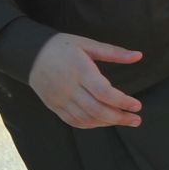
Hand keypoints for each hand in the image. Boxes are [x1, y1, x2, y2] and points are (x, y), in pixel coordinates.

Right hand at [29, 33, 143, 128]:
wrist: (30, 54)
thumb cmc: (62, 46)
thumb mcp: (88, 44)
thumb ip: (114, 52)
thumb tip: (139, 55)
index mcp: (80, 71)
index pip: (104, 92)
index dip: (122, 102)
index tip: (137, 106)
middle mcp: (69, 88)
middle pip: (96, 109)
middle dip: (119, 118)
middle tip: (136, 120)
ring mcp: (60, 99)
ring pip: (86, 118)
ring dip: (107, 122)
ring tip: (124, 121)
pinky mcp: (54, 106)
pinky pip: (73, 121)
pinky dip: (90, 124)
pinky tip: (104, 122)